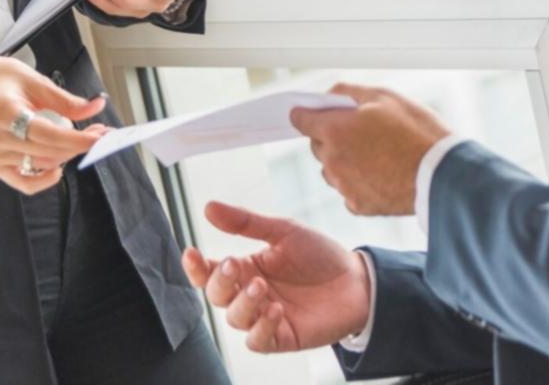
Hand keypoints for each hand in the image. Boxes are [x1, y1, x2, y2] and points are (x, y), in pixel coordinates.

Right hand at [0, 54, 106, 193]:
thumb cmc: (3, 80)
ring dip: (67, 155)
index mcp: (4, 111)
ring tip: (78, 138)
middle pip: (48, 152)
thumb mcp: (35, 81)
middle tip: (98, 132)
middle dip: (78, 144)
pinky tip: (58, 167)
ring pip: (41, 165)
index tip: (100, 137)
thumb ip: (66, 100)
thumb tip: (96, 107)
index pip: (47, 134)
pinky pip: (24, 182)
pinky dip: (45, 179)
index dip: (76, 139)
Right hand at [181, 201, 371, 352]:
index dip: (196, 266)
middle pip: (217, 296)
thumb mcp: (283, 231)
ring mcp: (264, 317)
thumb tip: (208, 206)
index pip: (210, 271)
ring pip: (234, 319)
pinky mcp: (282, 337)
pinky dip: (261, 327)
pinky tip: (276, 310)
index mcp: (246, 268)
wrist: (357, 280)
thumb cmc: (319, 254)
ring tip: (262, 287)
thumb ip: (246, 223)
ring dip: (243, 303)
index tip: (191, 252)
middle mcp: (250, 294)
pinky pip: (257, 341)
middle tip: (234, 263)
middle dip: (219, 282)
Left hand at [291, 83, 451, 215]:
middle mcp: (333, 160)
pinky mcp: (358, 206)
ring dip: (343, 160)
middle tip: (359, 131)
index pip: (301, 119)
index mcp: (335, 130)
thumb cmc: (417, 133)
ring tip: (376, 154)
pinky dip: (358, 182)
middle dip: (330, 136)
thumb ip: (349, 93)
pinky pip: (347, 190)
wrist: (442, 177)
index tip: (307, 113)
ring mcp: (344, 186)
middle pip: (317, 145)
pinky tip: (382, 174)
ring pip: (331, 169)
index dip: (304, 113)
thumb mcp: (386, 97)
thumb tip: (330, 96)